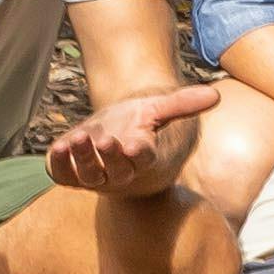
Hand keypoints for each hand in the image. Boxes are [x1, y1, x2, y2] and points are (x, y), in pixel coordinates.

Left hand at [49, 79, 214, 195]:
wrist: (114, 140)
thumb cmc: (138, 126)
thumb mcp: (157, 109)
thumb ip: (182, 104)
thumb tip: (216, 95)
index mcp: (144, 158)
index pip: (143, 159)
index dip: (138, 153)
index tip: (134, 145)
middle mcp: (121, 174)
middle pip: (116, 172)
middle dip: (108, 157)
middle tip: (102, 140)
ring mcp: (96, 178)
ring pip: (89, 177)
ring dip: (82, 160)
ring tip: (76, 140)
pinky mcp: (72, 176)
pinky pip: (65, 176)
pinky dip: (59, 166)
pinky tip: (57, 148)